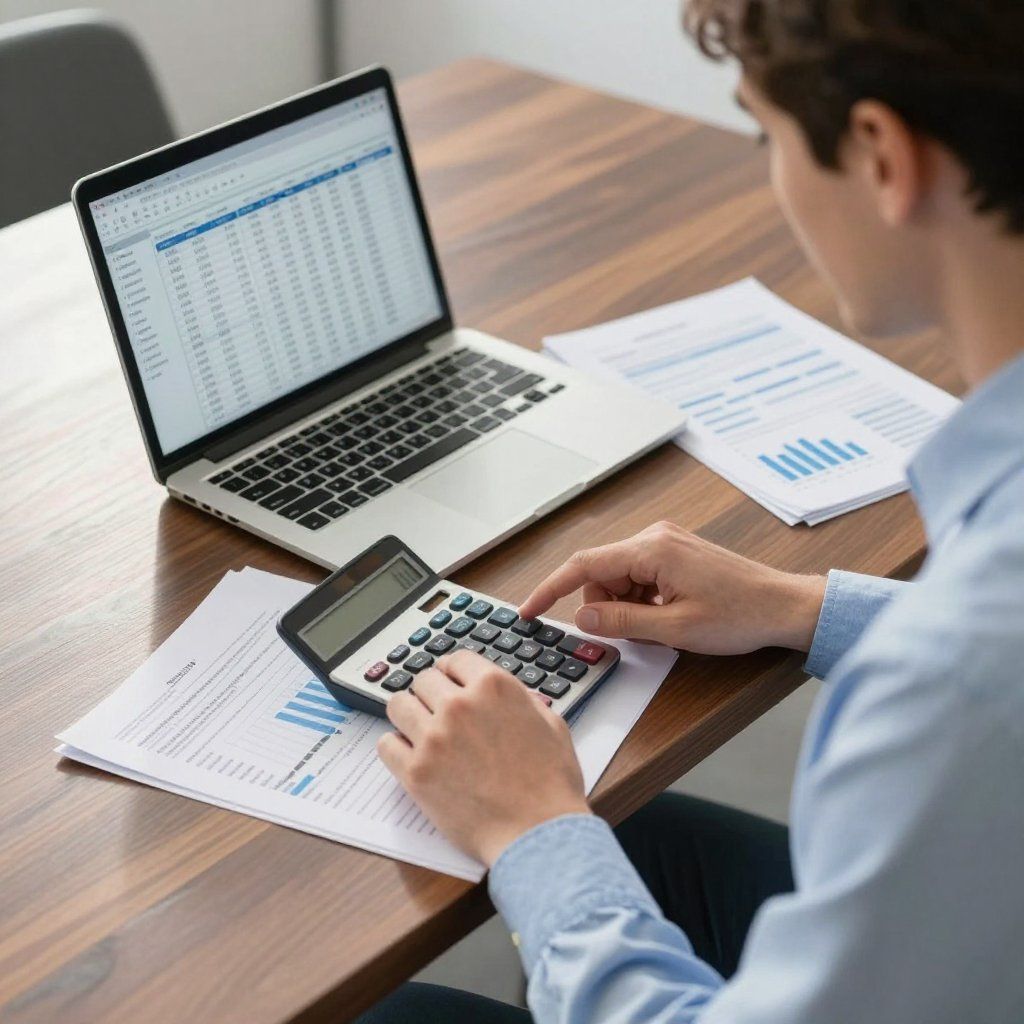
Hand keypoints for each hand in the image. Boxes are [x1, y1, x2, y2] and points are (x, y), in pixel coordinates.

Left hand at [377, 650, 589, 865]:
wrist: (538, 834)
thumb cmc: (550, 786)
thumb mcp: (552, 725)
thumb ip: (524, 700)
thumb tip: (511, 695)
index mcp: (494, 687)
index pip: (455, 660)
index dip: (454, 673)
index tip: (450, 683)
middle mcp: (459, 705)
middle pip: (424, 680)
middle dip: (432, 695)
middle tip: (438, 713)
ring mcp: (434, 738)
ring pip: (397, 705)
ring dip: (408, 715)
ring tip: (419, 730)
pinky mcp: (415, 772)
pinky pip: (385, 745)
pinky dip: (395, 749)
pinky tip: (410, 756)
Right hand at [519, 521, 826, 655]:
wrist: (786, 606)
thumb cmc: (741, 615)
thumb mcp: (675, 629)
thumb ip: (623, 622)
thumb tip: (583, 619)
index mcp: (652, 549)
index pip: (583, 564)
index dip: (551, 588)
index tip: (528, 609)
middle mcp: (655, 537)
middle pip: (600, 573)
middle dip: (605, 607)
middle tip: (633, 634)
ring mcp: (666, 542)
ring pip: (618, 578)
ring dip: (626, 606)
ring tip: (661, 626)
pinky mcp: (675, 552)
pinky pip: (638, 577)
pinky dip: (641, 601)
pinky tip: (666, 616)